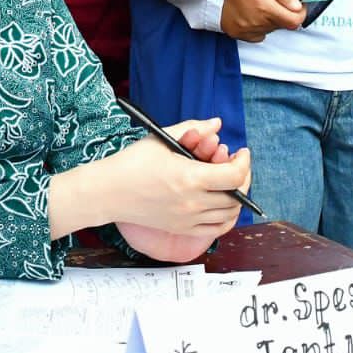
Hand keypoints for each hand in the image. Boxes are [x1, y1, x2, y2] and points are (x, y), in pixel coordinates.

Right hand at [99, 129, 251, 235]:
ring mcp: (187, 220)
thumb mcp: (163, 138)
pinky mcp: (181, 229)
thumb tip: (217, 124)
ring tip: (232, 181)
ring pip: (230, 215)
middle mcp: (192, 203)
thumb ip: (194, 128)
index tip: (241, 152)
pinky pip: (216, 229)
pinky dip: (227, 217)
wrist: (109, 191)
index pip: (234, 176)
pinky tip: (223, 202)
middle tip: (238, 164)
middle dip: (244, 177)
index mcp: (189, 178)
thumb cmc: (133, 162)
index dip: (244, 162)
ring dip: (238, 197)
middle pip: (237, 197)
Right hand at [220, 0, 304, 42]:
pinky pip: (257, 34)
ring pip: (270, 29)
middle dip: (283, 13)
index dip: (299, 13)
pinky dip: (258, 26)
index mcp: (264, 7)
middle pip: (282, 25)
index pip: (294, 22)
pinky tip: (251, 12)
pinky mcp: (237, 33)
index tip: (296, 5)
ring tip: (259, 3)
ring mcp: (245, 30)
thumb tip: (297, 6)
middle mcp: (256, 22)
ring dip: (270, 19)